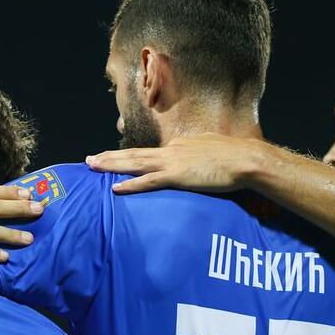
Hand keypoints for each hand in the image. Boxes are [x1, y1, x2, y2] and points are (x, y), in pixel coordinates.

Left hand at [85, 133, 269, 193]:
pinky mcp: (178, 176)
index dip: (127, 156)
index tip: (112, 158)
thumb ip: (196, 156)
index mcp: (178, 146)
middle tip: (89, 160)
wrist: (245, 159)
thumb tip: (190, 162)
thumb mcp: (210, 151)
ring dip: (111, 165)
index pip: (147, 152)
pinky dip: (131, 185)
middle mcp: (171, 151)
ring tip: (92, 166)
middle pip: (134, 154)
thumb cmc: (234, 158)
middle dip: (109, 157)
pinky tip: (115, 188)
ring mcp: (173, 162)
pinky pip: (149, 181)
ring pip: (135, 164)